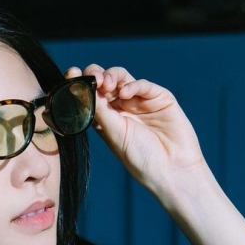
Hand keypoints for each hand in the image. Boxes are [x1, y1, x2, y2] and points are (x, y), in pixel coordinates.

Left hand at [65, 64, 205, 194]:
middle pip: (104, 82)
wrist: (172, 169)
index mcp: (106, 119)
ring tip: (107, 84)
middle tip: (92, 79)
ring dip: (112, 76)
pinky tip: (126, 93)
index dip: (81, 83)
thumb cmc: (141, 159)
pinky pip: (143, 85)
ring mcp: (140, 101)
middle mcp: (122, 108)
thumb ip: (100, 111)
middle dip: (95, 75)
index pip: (90, 95)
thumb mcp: (114, 135)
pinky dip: (133, 85)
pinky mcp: (159, 98)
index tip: (72, 74)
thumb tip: (81, 89)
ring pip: (122, 78)